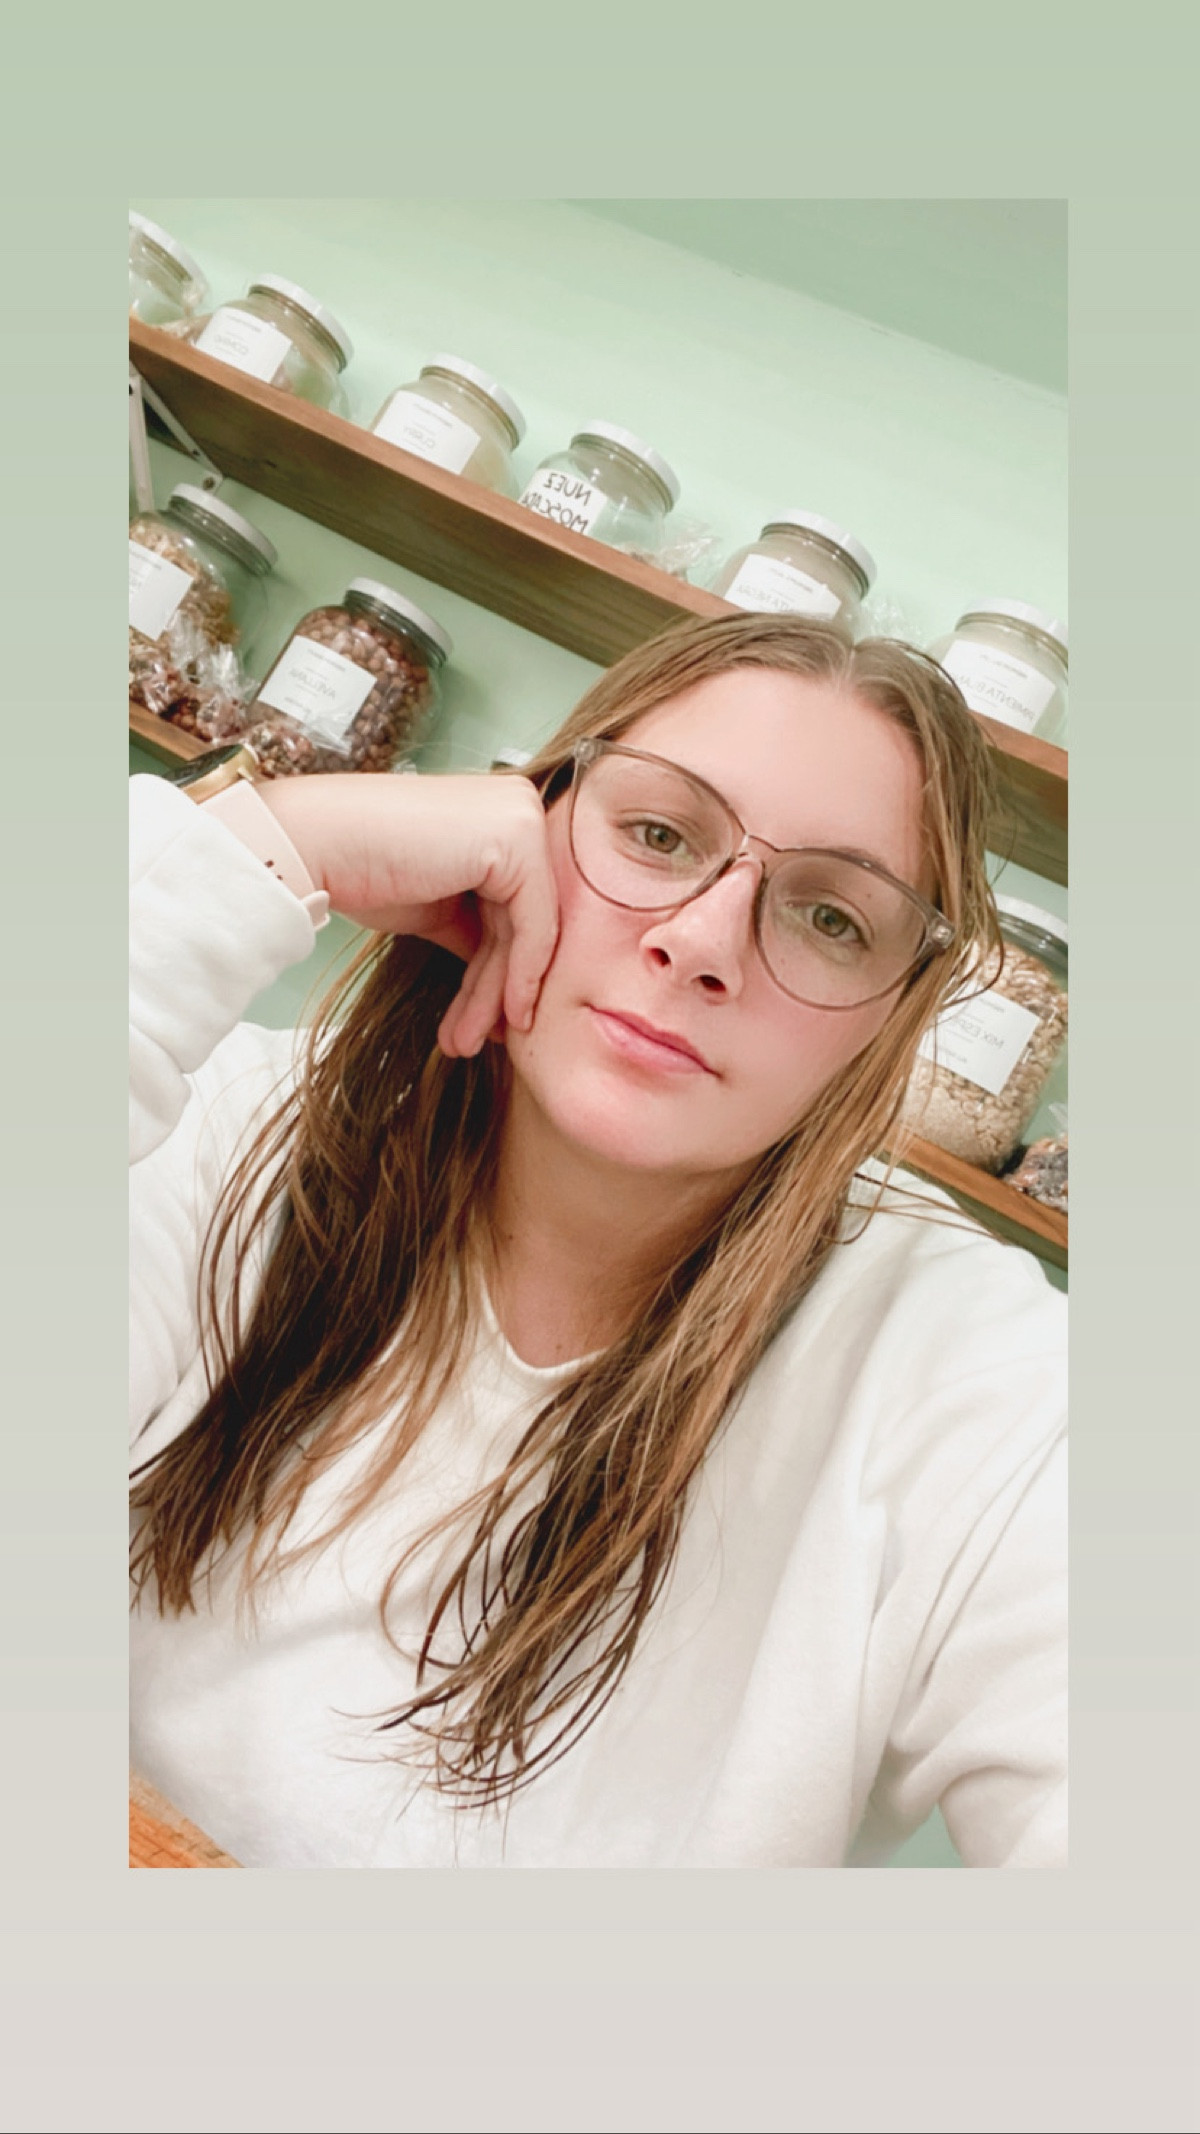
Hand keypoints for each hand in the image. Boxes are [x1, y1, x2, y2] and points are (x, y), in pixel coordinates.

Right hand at [257, 771, 559, 1057]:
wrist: (315, 846)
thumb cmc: (362, 871)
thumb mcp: (436, 908)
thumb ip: (477, 930)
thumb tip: (505, 978)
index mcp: (501, 815)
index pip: (517, 907)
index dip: (501, 972)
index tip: (485, 1024)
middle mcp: (520, 806)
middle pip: (524, 920)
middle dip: (496, 990)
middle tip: (473, 1041)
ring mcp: (522, 817)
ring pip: (529, 930)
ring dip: (497, 995)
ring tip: (467, 1042)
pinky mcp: (517, 838)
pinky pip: (534, 924)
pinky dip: (519, 976)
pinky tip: (502, 1015)